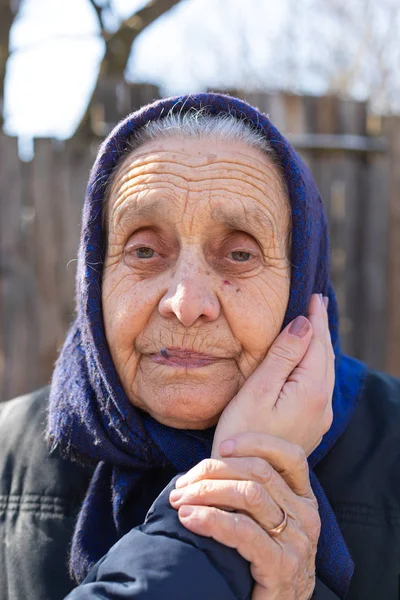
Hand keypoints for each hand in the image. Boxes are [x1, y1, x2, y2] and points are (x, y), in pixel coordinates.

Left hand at [170, 434, 319, 599]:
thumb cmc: (264, 562)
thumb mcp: (269, 523)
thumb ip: (253, 495)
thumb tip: (209, 468)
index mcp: (304, 500)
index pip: (290, 456)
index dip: (256, 442)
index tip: (222, 446)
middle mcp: (306, 517)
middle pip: (258, 472)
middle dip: (213, 471)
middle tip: (182, 485)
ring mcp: (296, 542)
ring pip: (249, 495)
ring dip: (206, 492)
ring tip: (180, 501)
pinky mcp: (280, 566)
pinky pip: (242, 531)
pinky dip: (211, 519)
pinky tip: (189, 519)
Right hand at [212, 293, 333, 458]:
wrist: (243, 480)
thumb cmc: (242, 434)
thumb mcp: (258, 390)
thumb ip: (283, 355)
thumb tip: (305, 324)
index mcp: (311, 390)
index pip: (317, 343)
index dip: (315, 318)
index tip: (315, 296)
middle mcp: (322, 404)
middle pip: (325, 356)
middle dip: (321, 329)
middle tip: (318, 303)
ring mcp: (318, 418)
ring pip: (324, 372)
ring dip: (320, 346)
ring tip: (316, 327)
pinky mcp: (310, 427)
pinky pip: (319, 386)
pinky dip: (316, 365)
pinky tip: (309, 362)